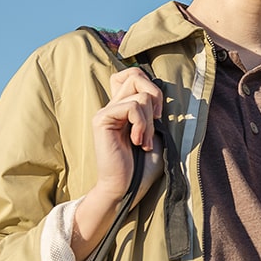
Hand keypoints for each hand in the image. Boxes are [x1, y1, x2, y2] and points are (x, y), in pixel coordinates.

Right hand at [71, 67, 163, 260]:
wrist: (127, 187)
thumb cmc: (143, 164)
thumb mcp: (155, 131)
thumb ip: (153, 109)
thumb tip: (159, 90)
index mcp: (124, 106)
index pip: (132, 73)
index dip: (150, 83)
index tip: (157, 111)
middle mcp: (113, 105)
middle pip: (136, 74)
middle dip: (155, 95)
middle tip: (155, 120)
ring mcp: (106, 112)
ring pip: (140, 94)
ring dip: (149, 120)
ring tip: (144, 141)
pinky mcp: (102, 120)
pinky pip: (132, 107)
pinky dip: (142, 125)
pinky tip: (137, 142)